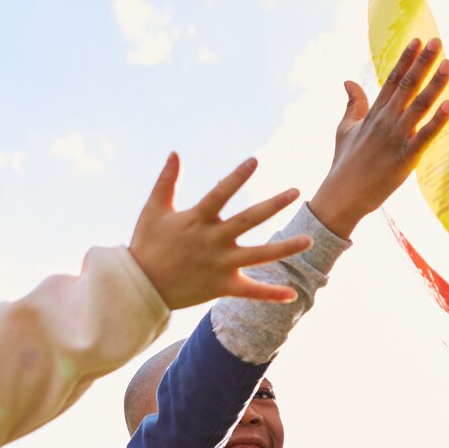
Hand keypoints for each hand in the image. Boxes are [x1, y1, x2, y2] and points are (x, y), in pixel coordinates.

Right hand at [129, 154, 313, 309]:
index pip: (220, 193)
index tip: (255, 161)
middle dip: (273, 205)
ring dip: (285, 248)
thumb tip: (175, 153)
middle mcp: (212, 240)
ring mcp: (219, 264)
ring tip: (309, 240)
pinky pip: (250, 291)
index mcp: (196, 219)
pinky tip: (293, 294)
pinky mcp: (221, 287)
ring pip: (259, 256)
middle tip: (295, 192)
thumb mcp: (153, 210)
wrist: (139, 287)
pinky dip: (271, 294)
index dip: (237, 176)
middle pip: (248, 220)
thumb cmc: (146, 245)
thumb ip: (166, 181)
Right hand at [309, 37, 448, 236]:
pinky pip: (424, 136)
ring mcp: (396, 138)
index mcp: (374, 113)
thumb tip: (348, 80)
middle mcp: (385, 121)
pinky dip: (437, 121)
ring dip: (435, 84)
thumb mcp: (345, 129)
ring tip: (448, 63)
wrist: (343, 195)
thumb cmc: (345, 163)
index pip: (392, 79)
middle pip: (407, 85)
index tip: (418, 40)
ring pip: (419, 105)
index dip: (406, 59)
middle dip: (423, 62)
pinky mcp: (405, 157)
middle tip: (437, 41)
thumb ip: (353, 104)